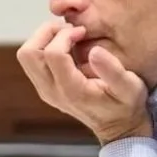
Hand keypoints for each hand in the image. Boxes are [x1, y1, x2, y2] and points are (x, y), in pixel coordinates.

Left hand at [17, 20, 151, 144]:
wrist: (118, 127)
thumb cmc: (126, 105)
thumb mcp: (130, 87)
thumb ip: (113, 70)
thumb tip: (93, 51)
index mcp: (71, 90)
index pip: (52, 53)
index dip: (65, 35)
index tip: (82, 31)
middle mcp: (52, 91)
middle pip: (28, 53)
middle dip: (46, 33)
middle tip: (69, 29)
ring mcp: (46, 91)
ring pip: (26, 56)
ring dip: (43, 39)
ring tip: (67, 36)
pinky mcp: (45, 88)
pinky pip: (33, 62)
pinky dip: (45, 47)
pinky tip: (67, 46)